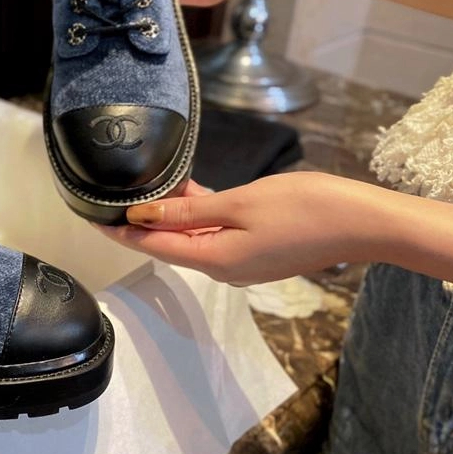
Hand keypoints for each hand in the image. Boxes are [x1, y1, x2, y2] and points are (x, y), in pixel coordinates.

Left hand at [102, 173, 383, 285]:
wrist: (363, 222)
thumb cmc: (304, 208)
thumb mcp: (238, 204)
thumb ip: (188, 213)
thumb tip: (142, 216)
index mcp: (213, 259)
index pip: (151, 245)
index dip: (118, 231)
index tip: (89, 217)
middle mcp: (222, 266)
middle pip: (168, 242)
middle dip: (138, 222)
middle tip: (108, 197)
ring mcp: (241, 259)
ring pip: (191, 235)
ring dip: (168, 215)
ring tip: (141, 187)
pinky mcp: (256, 248)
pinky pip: (215, 232)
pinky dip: (196, 214)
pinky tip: (185, 191)